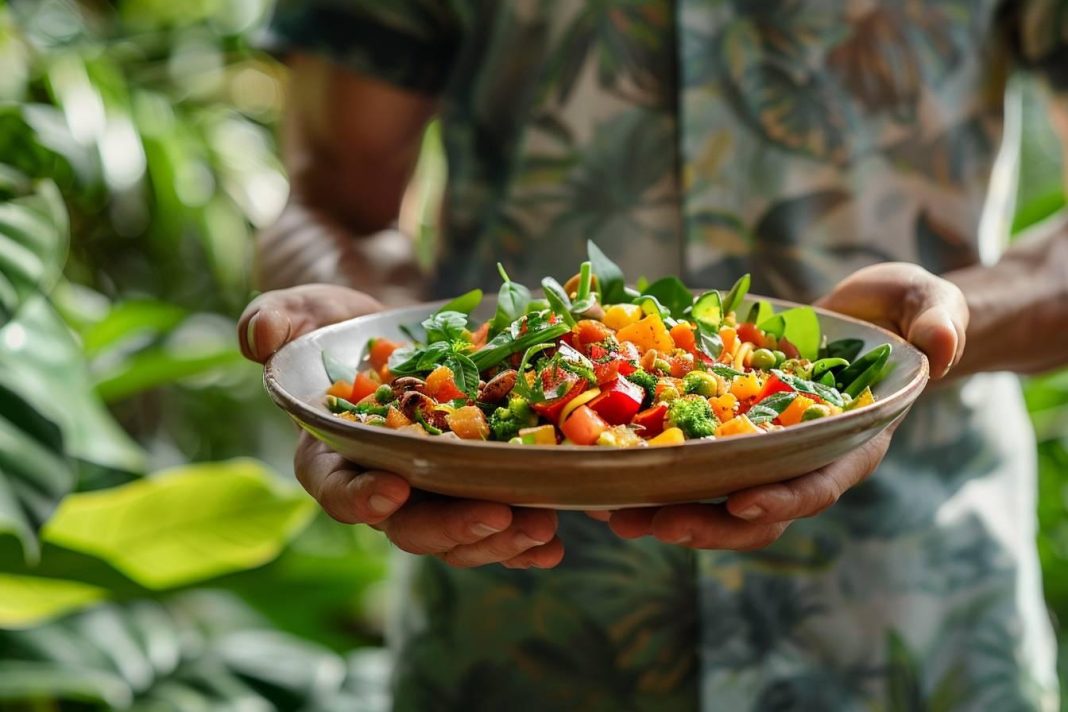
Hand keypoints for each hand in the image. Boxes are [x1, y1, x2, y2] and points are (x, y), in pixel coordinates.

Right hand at [238, 284, 563, 568]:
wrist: (392, 326)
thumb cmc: (339, 323)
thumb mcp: (305, 310)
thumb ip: (277, 320)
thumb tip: (256, 339)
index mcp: (331, 456)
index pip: (336, 489)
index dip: (361, 497)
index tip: (394, 489)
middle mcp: (381, 484)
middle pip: (410, 526)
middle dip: (452, 529)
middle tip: (496, 516)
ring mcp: (431, 489)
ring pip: (460, 533)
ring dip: (499, 538)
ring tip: (539, 528)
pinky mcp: (473, 483)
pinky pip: (497, 520)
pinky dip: (524, 538)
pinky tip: (554, 541)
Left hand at [599, 263, 967, 549]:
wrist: (865, 317)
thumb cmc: (903, 314)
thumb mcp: (929, 304)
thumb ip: (940, 323)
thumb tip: (941, 349)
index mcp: (850, 444)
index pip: (819, 484)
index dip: (784, 498)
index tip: (743, 503)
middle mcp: (804, 459)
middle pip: (755, 510)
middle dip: (706, 523)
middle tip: (653, 523)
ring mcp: (763, 452)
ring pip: (714, 499)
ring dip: (665, 510)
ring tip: (614, 514)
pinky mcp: (729, 433)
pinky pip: (690, 461)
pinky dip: (652, 471)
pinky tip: (606, 473)